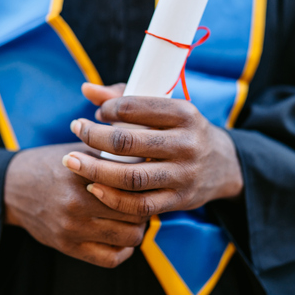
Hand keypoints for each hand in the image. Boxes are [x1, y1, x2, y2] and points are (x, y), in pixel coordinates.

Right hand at [4, 142, 147, 267]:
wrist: (13, 187)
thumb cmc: (52, 164)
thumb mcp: (79, 149)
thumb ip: (111, 153)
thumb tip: (148, 156)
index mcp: (82, 175)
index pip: (131, 186)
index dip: (146, 185)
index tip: (149, 182)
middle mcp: (76, 204)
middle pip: (133, 213)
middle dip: (145, 207)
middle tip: (146, 201)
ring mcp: (72, 229)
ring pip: (127, 238)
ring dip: (137, 230)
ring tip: (135, 219)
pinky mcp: (67, 247)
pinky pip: (109, 259)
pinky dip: (124, 251)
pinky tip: (123, 239)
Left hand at [63, 83, 243, 218]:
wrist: (221, 165)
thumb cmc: (180, 130)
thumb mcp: (164, 109)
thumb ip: (124, 97)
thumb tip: (86, 89)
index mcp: (184, 113)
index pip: (133, 108)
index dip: (107, 109)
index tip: (96, 113)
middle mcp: (186, 143)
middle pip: (127, 143)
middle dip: (93, 136)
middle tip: (75, 130)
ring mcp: (183, 175)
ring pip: (131, 177)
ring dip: (95, 170)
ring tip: (72, 161)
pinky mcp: (179, 200)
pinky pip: (140, 205)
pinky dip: (112, 198)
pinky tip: (93, 187)